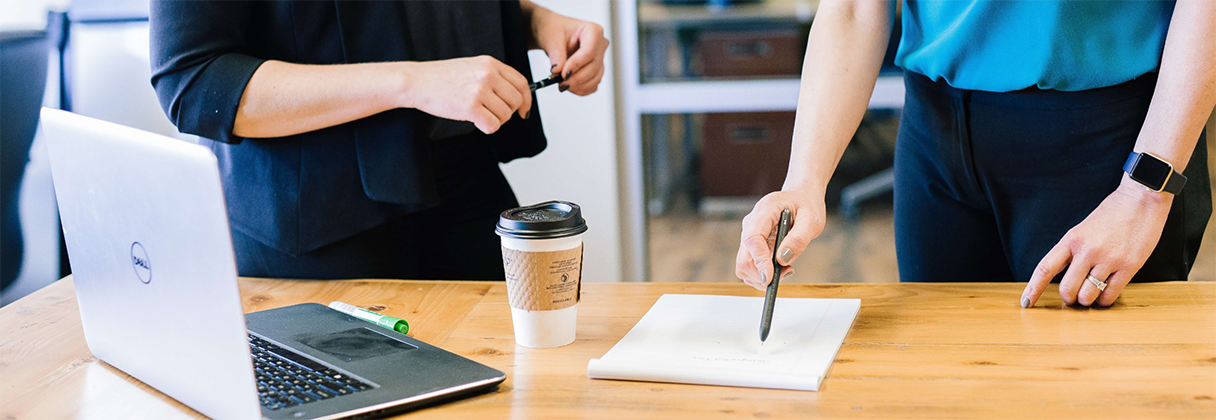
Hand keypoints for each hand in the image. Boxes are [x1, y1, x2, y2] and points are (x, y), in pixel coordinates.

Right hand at [399, 56, 531, 133]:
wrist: (417, 81)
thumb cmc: (441, 77)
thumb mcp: (472, 67)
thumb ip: (493, 76)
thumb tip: (514, 96)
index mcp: (490, 64)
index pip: (521, 83)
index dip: (526, 99)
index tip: (523, 110)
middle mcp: (488, 75)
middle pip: (515, 101)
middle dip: (507, 112)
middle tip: (493, 114)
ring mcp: (480, 90)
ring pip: (505, 115)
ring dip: (495, 120)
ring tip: (479, 115)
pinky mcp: (471, 107)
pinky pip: (492, 125)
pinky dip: (486, 128)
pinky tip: (476, 121)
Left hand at [529, 8, 608, 94]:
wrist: (553, 34)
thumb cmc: (554, 29)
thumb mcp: (551, 39)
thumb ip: (556, 55)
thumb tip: (558, 71)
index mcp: (593, 30)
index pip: (589, 51)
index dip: (576, 65)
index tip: (562, 74)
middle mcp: (600, 44)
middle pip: (593, 66)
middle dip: (576, 78)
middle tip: (559, 83)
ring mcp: (600, 58)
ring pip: (595, 78)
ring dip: (579, 85)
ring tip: (562, 85)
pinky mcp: (596, 70)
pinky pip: (593, 84)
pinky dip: (582, 89)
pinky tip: (570, 87)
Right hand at [735, 188, 826, 290]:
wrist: (800, 197)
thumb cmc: (806, 205)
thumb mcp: (812, 220)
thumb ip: (799, 238)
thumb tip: (782, 259)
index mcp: (764, 211)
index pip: (752, 239)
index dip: (759, 261)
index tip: (770, 278)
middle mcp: (751, 224)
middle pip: (744, 259)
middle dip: (762, 274)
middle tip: (788, 271)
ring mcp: (749, 236)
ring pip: (745, 267)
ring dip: (764, 276)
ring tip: (787, 267)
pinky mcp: (752, 246)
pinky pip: (751, 266)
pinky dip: (764, 273)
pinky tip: (781, 265)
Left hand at [1022, 176, 1172, 307]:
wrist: (1141, 200)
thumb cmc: (1111, 214)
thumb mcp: (1082, 230)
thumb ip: (1072, 251)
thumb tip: (1063, 277)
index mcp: (1071, 239)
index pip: (1045, 268)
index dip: (1033, 288)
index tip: (1026, 302)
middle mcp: (1087, 250)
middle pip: (1067, 289)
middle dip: (1068, 299)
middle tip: (1073, 298)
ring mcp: (1108, 259)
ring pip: (1088, 295)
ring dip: (1087, 301)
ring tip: (1091, 296)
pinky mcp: (1129, 266)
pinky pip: (1110, 294)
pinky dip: (1105, 300)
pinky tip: (1105, 295)